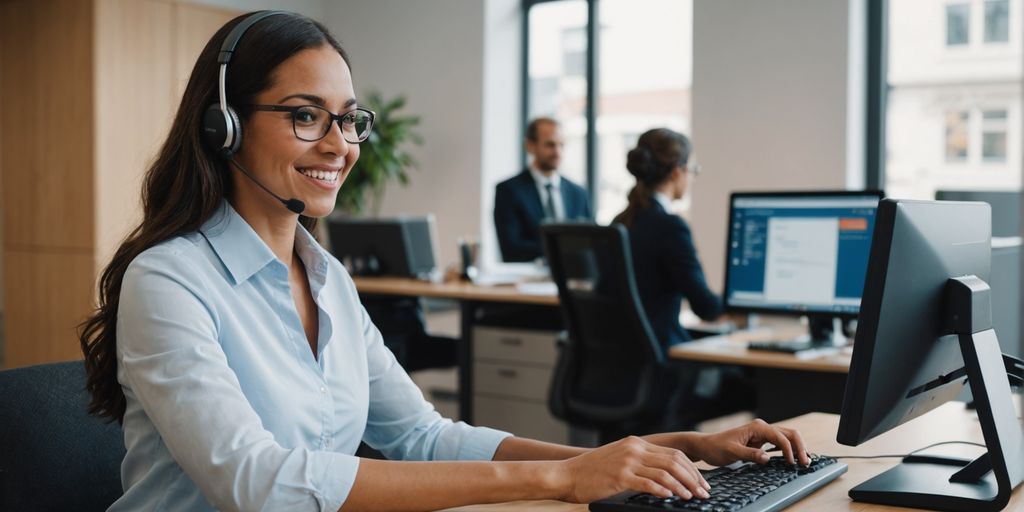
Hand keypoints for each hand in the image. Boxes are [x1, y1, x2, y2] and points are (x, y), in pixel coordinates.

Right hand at [557, 436, 710, 502]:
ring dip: (682, 487)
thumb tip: (666, 474)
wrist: (568, 474)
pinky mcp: (619, 477)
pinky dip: (663, 490)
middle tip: (704, 492)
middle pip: (674, 462)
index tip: (702, 482)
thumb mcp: (620, 457)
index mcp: (637, 444)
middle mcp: (634, 450)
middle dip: (693, 478)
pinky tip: (671, 497)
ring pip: (664, 473)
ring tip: (692, 498)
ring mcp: (627, 462)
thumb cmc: (593, 471)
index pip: (673, 454)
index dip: (691, 469)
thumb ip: (641, 461)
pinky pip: (647, 484)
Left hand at [688, 419, 809, 466]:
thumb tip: (767, 458)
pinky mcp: (761, 441)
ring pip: (787, 437)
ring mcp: (762, 434)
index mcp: (757, 427)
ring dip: (796, 448)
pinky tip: (793, 458)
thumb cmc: (716, 447)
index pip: (779, 436)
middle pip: (789, 434)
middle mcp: (762, 428)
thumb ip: (750, 454)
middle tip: (805, 463)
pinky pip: (780, 443)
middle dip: (799, 447)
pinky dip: (789, 449)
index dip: (789, 450)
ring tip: (803, 462)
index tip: (791, 463)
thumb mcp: (731, 452)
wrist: (706, 446)